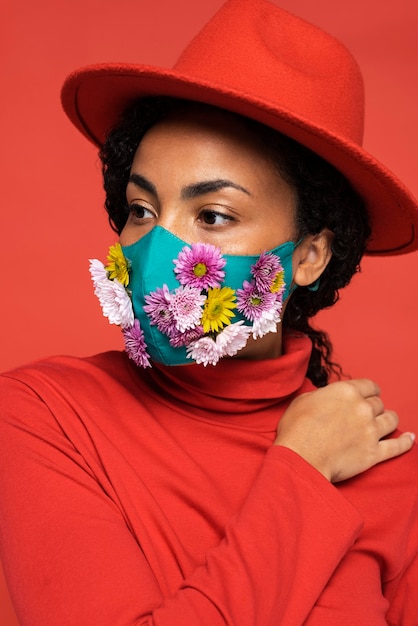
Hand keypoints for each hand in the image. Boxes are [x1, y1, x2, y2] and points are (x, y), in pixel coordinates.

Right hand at [274, 378, 414, 481]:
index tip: (368, 394)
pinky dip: (406, 442)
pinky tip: (410, 439)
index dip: (369, 390)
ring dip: (389, 420)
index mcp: (346, 391)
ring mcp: (371, 431)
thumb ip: (322, 396)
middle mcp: (363, 408)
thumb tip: (325, 398)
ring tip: (387, 422)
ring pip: (391, 420)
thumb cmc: (296, 429)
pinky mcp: (374, 454)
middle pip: (379, 404)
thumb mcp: (303, 400)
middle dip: (374, 407)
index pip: (369, 386)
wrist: (300, 458)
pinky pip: (397, 446)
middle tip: (368, 413)